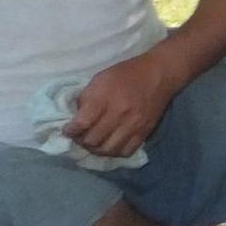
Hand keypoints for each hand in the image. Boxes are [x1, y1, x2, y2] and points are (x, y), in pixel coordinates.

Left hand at [64, 49, 184, 158]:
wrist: (158, 74)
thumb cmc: (125, 74)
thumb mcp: (100, 79)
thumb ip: (86, 98)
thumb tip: (77, 117)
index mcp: (104, 98)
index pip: (81, 124)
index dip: (70, 130)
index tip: (67, 130)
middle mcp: (118, 114)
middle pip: (92, 140)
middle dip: (81, 141)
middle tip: (79, 137)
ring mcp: (133, 125)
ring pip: (108, 150)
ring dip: (96, 149)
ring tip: (93, 143)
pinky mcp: (144, 132)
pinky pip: (126, 151)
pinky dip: (115, 152)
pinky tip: (110, 145)